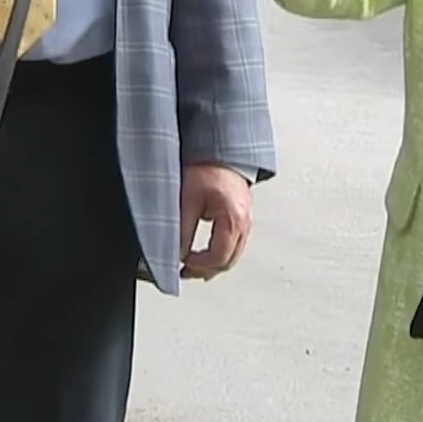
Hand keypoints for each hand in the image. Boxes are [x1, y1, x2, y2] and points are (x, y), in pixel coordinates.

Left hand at [179, 163, 252, 280]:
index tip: (182, 261)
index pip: (218, 257)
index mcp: (233, 219)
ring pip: (232, 255)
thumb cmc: (207, 169)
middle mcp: (244, 223)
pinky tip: (206, 252)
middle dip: (205, 270)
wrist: (219, 150)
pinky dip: (220, 252)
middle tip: (185, 271)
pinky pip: (234, 244)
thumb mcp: (187, 200)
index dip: (198, 265)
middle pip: (228, 261)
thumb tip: (176, 253)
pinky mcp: (242, 217)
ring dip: (213, 264)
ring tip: (193, 265)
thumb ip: (182, 230)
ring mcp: (246, 221)